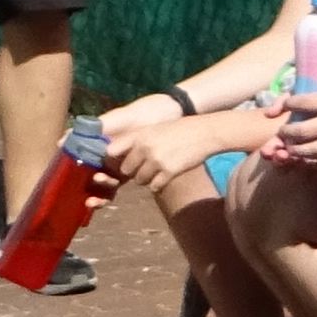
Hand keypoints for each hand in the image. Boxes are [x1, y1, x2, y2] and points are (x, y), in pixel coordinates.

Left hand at [95, 101, 211, 186]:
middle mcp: (144, 148)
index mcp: (139, 136)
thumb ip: (136, 140)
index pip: (111, 151)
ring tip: (158, 170)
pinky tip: (166, 176)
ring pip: (139, 180)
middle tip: (145, 166)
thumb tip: (116, 155)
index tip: (119, 160)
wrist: (204, 132)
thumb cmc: (179, 130)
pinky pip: (154, 186)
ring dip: (146, 179)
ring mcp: (156, 161)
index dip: (114, 159)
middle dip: (134, 171)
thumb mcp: (154, 129)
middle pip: (126, 170)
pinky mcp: (169, 172)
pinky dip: (158, 184)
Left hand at [265, 72, 316, 169]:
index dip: (288, 104)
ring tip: (292, 149)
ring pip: (314, 150)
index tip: (283, 106)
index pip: (304, 102)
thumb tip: (313, 95)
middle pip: (304, 130)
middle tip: (282, 133)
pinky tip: (311, 161)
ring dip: (298, 151)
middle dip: (287, 133)